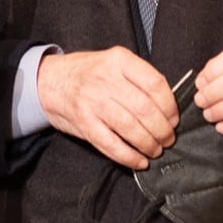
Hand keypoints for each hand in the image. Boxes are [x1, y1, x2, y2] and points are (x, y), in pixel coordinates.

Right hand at [36, 48, 178, 169]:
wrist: (48, 81)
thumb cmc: (89, 73)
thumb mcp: (114, 63)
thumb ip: (138, 79)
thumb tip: (168, 107)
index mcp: (119, 61)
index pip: (155, 84)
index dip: (170, 106)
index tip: (174, 119)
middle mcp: (106, 80)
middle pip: (144, 109)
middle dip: (162, 129)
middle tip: (168, 139)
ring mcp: (92, 102)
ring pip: (130, 127)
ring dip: (148, 143)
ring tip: (156, 150)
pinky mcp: (83, 123)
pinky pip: (110, 144)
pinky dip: (128, 156)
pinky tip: (139, 161)